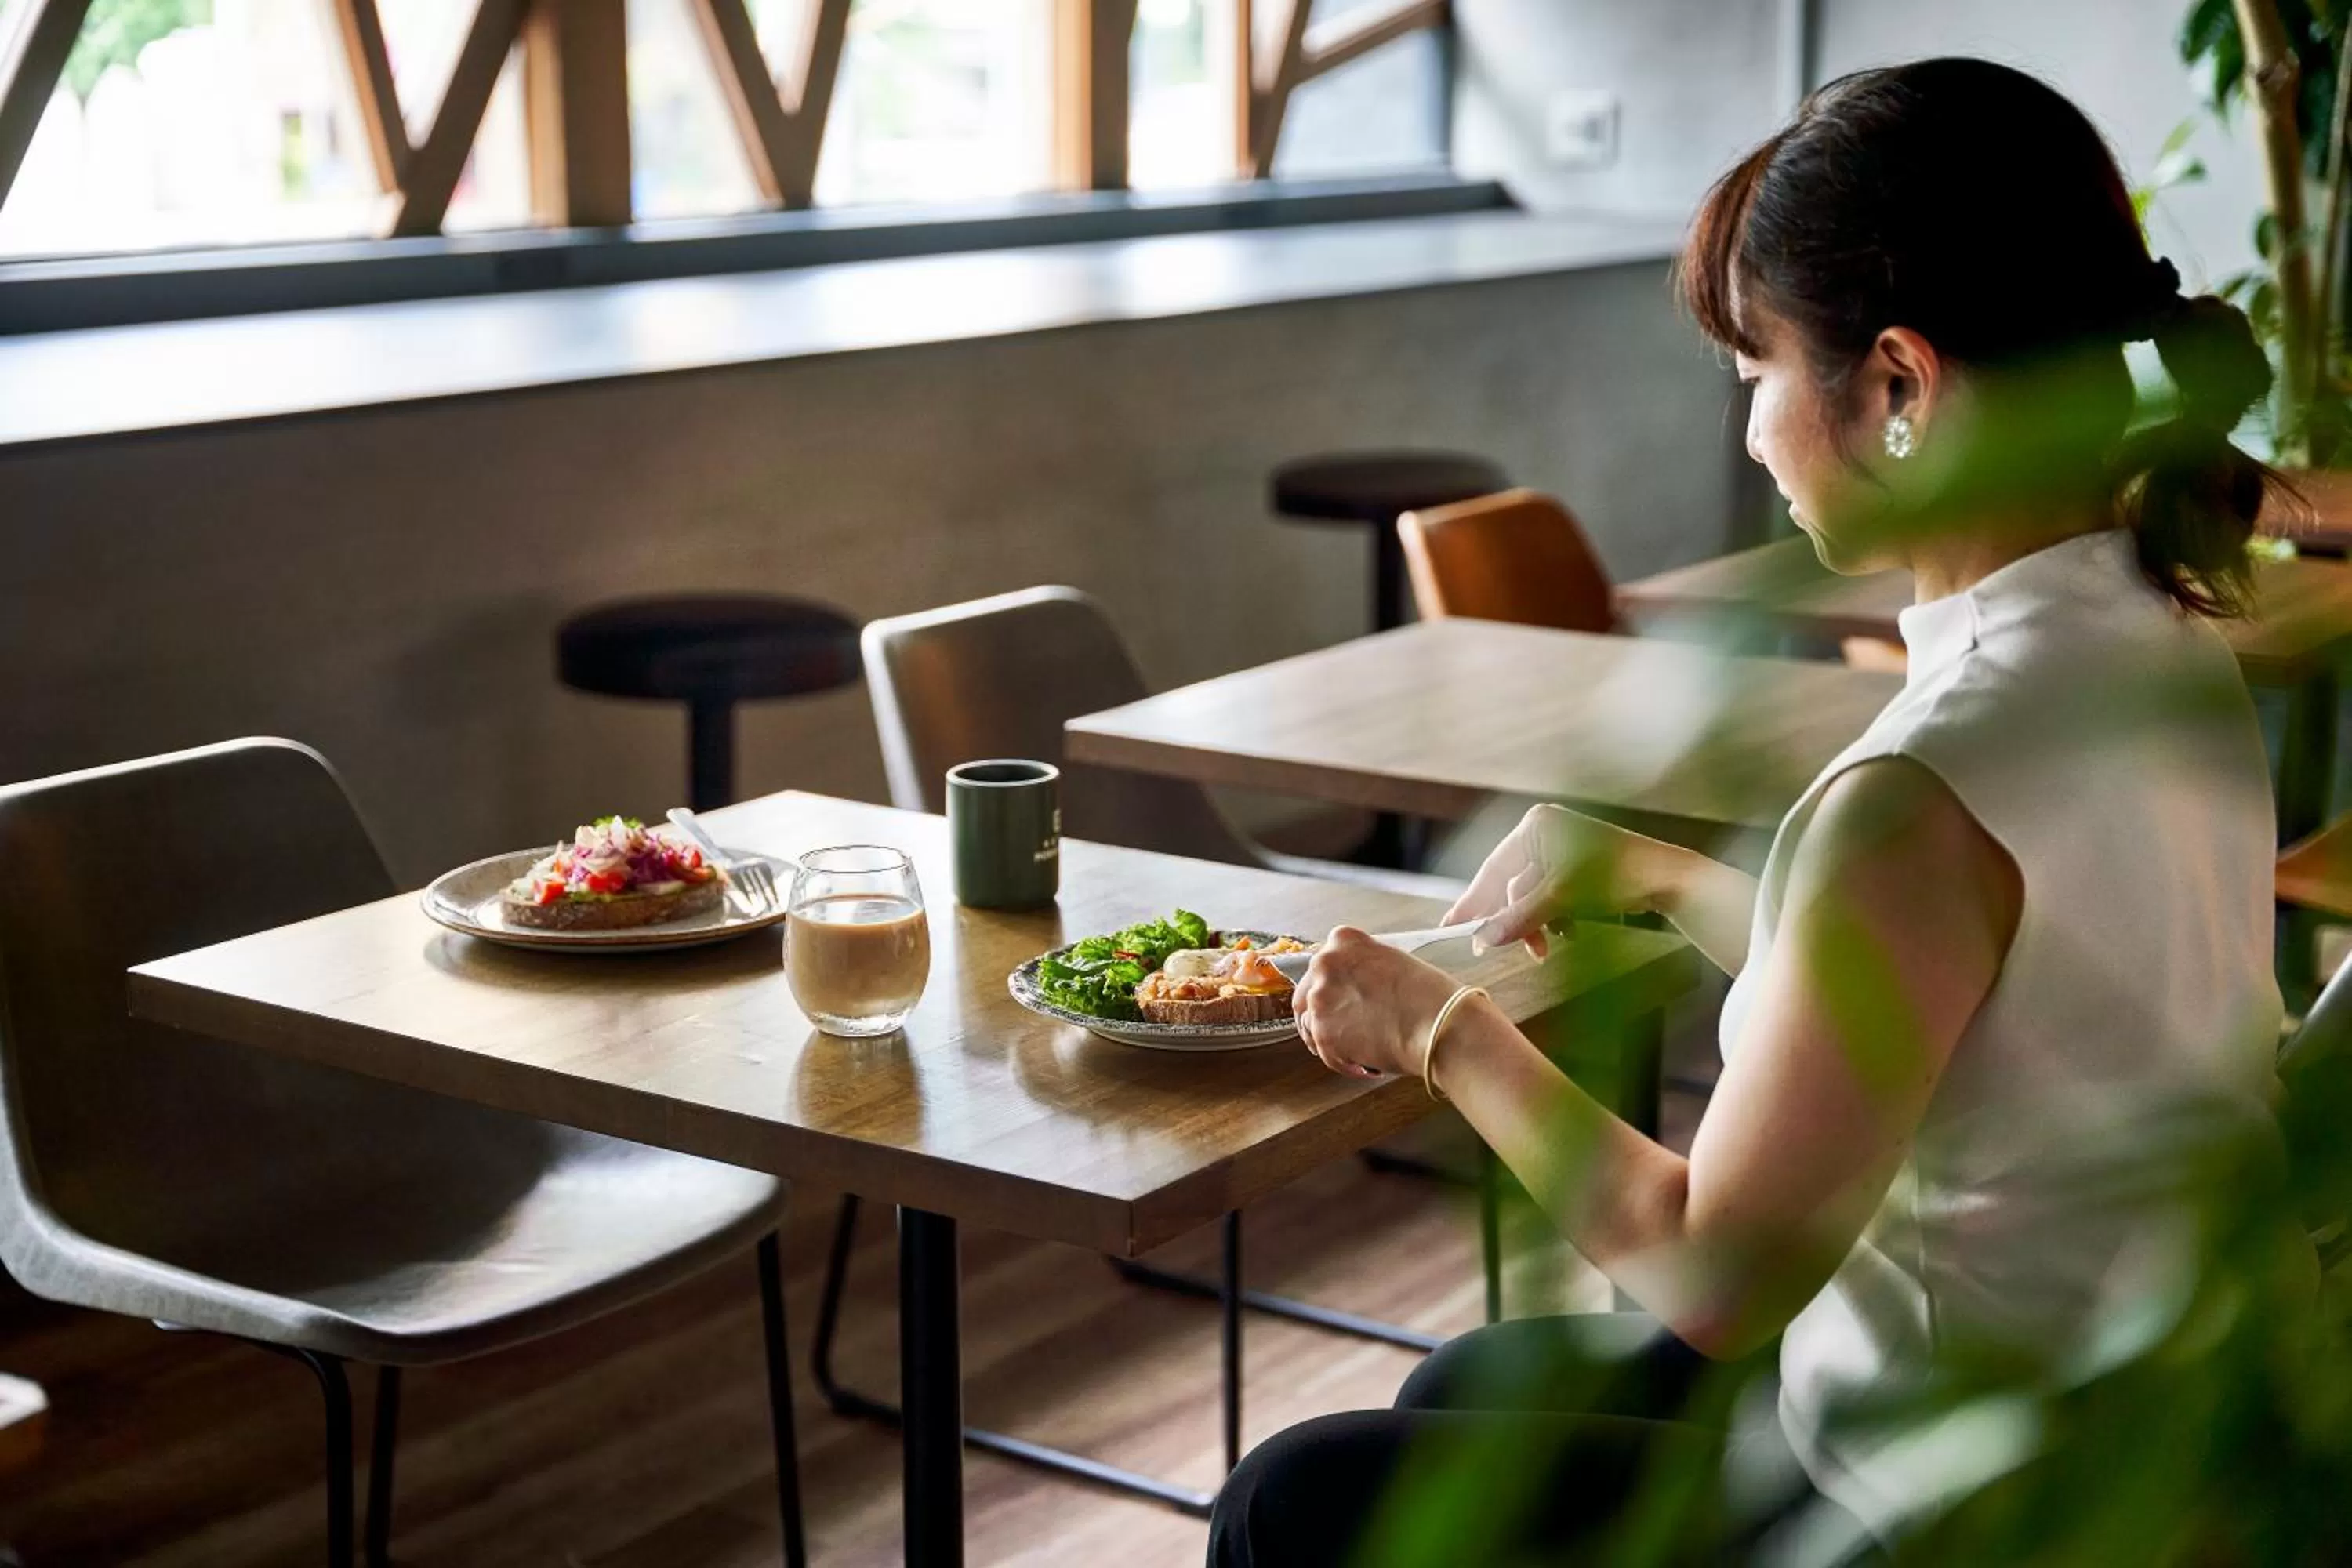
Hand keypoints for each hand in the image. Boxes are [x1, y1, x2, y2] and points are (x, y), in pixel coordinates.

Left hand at [1294, 926, 1463, 1079]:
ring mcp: (1321, 999)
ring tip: (1356, 1049)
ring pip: (1310, 1024)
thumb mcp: (1393, 961)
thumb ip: (1364, 967)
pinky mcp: (1324, 1034)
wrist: (1440, 1025)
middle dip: (1327, 1013)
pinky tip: (1364, 1064)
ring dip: (1330, 1038)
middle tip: (1348, 1028)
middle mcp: (1324, 965)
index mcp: (1343, 941)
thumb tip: (1355, 986)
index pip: (1323, 966)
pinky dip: (1342, 1062)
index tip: (1344, 999)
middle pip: (1308, 994)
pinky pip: (1325, 1053)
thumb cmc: (1431, 995)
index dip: (1334, 987)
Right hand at [1443, 804, 1686, 958]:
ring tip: (1544, 948)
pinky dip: (1553, 919)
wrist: (1667, 879)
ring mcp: (1560, 850)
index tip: (1453, 925)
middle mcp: (1545, 832)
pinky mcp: (1576, 868)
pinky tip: (1567, 933)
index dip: (1474, 901)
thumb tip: (1483, 937)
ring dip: (1536, 925)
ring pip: (1530, 897)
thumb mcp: (1560, 899)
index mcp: (1536, 825)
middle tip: (1491, 948)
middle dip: (1512, 920)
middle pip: (1511, 885)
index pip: (1494, 869)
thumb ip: (1518, 918)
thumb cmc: (1617, 875)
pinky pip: (1549, 898)